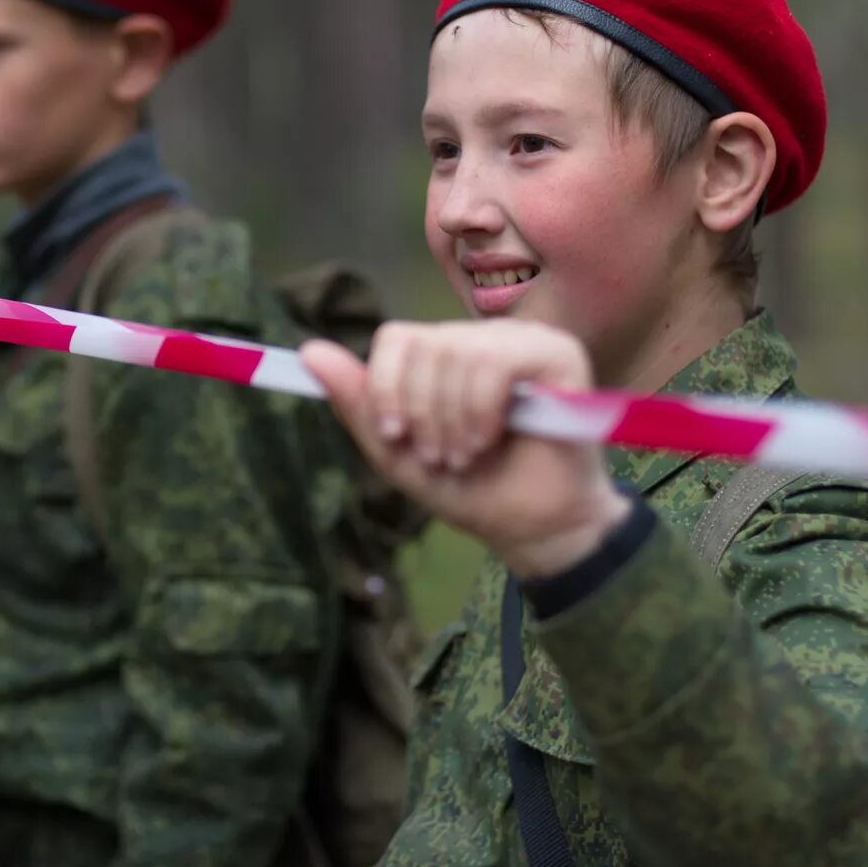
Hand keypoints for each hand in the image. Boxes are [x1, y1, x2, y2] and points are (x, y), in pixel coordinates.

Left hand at [302, 321, 632, 578]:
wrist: (533, 530)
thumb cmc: (471, 489)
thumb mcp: (398, 452)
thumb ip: (359, 403)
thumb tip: (310, 351)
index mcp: (446, 354)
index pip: (395, 336)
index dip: (386, 386)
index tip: (394, 433)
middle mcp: (482, 338)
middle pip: (423, 344)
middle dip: (420, 412)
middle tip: (440, 456)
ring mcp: (522, 341)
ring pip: (455, 352)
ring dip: (451, 420)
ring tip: (466, 456)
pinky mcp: (557, 354)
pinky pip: (494, 362)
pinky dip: (481, 411)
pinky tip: (490, 441)